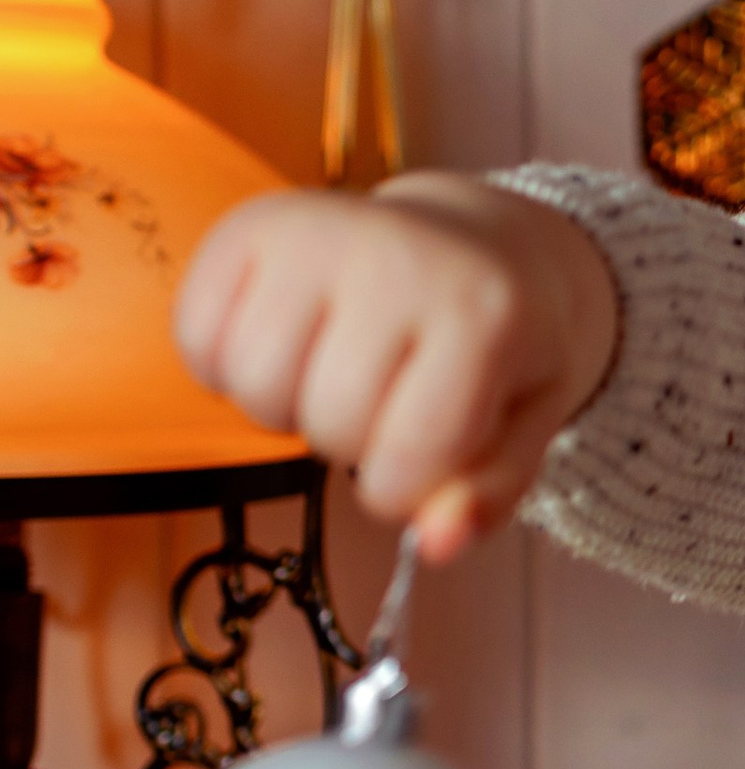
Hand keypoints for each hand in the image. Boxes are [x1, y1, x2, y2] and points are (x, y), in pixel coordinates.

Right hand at [176, 175, 619, 562]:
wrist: (481, 245)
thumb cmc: (501, 343)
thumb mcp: (524, 423)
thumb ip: (486, 493)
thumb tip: (434, 545)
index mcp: (481, 313)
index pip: (405, 460)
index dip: (401, 488)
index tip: (418, 458)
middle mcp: (397, 258)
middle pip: (324, 422)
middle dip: (348, 441)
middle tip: (379, 399)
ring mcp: (317, 231)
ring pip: (252, 383)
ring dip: (283, 404)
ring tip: (330, 368)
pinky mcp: (251, 222)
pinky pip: (195, 335)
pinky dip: (225, 363)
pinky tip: (283, 341)